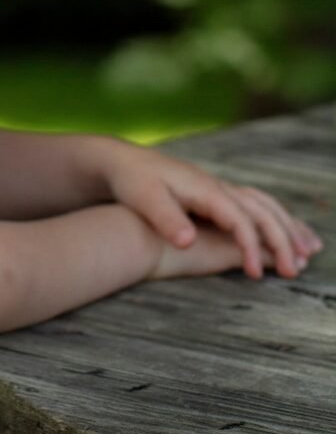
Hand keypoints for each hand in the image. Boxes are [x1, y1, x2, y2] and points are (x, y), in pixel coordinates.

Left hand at [101, 141, 322, 279]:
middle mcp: (217, 186)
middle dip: (282, 239)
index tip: (256, 273)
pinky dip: (276, 219)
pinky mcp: (215, 194)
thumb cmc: (132, 181)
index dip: (251, 246)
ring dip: (288, 226)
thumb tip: (189, 241)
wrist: (122, 161)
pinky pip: (255, 205)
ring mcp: (218, 188)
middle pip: (261, 210)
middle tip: (297, 270)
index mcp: (204, 189)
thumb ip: (166, 218)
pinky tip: (285, 232)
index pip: (239, 218)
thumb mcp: (143, 199)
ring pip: (264, 205)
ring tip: (311, 251)